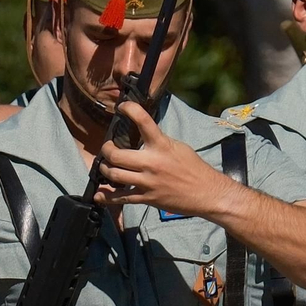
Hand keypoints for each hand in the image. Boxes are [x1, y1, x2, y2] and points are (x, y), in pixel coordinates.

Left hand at [95, 102, 235, 217]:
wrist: (206, 193)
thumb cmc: (194, 168)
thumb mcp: (178, 147)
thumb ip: (158, 142)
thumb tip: (142, 135)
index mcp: (161, 146)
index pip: (143, 120)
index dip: (129, 109)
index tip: (122, 107)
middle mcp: (152, 163)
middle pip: (116, 155)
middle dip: (106, 150)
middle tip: (107, 148)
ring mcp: (148, 182)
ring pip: (114, 175)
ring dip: (105, 169)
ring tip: (106, 166)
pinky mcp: (147, 198)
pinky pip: (120, 199)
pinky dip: (107, 197)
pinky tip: (99, 194)